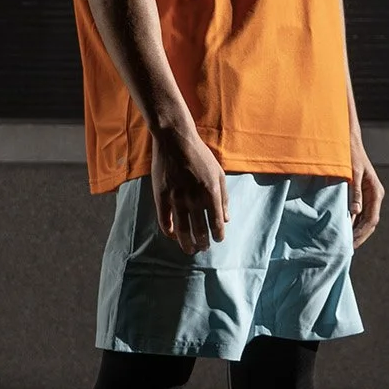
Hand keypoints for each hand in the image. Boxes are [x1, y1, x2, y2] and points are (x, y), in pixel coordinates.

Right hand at [150, 119, 227, 251]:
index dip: (218, 236)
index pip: (217, 224)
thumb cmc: (199, 155)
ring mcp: (176, 198)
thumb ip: (224, 197)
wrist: (175, 139)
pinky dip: (169, 232)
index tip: (217, 240)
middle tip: (203, 248)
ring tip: (189, 249)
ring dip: (186, 243)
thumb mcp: (218, 173)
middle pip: (200, 231)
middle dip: (203, 243)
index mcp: (211, 192)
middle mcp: (194, 198)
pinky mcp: (161, 196)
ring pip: (182, 231)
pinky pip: (165, 221)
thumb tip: (227, 219)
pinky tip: (173, 235)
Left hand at [348, 130, 383, 246]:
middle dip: (359, 236)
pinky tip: (342, 229)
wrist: (348, 141)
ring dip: (355, 231)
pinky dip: (352, 222)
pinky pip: (358, 213)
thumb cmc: (351, 155)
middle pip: (369, 223)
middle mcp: (375, 196)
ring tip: (343, 244)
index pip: (372, 220)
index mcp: (376, 192)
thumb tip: (355, 213)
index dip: (362, 234)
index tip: (351, 244)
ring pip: (364, 219)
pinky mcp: (361, 194)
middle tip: (346, 249)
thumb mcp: (352, 173)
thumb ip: (354, 192)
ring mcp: (369, 195)